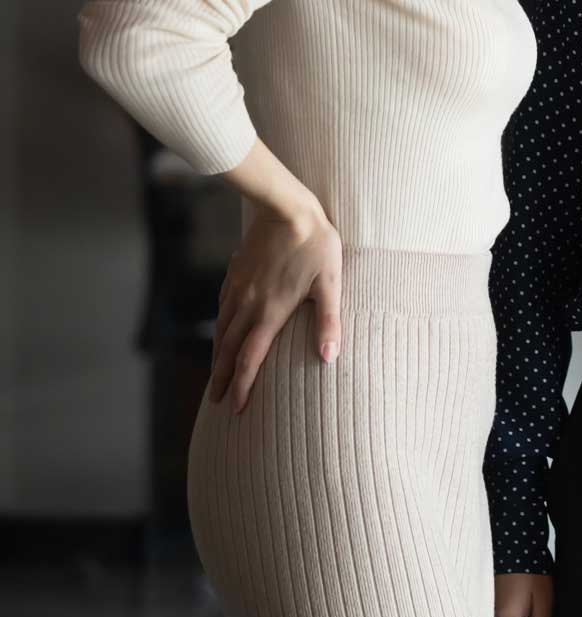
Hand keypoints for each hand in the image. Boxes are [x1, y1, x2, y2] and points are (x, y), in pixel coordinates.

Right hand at [210, 195, 342, 412]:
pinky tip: (221, 330)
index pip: (250, 360)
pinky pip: (221, 308)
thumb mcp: (331, 283)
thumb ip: (329, 321)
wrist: (287, 207)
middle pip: (228, 351)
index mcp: (270, 312)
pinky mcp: (234, 274)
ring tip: (215, 374)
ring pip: (221, 330)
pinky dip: (218, 327)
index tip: (236, 408)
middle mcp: (248, 305)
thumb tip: (329, 357)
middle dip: (221, 379)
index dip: (242, 387)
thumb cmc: (316, 244)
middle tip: (216, 402)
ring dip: (217, 356)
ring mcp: (238, 289)